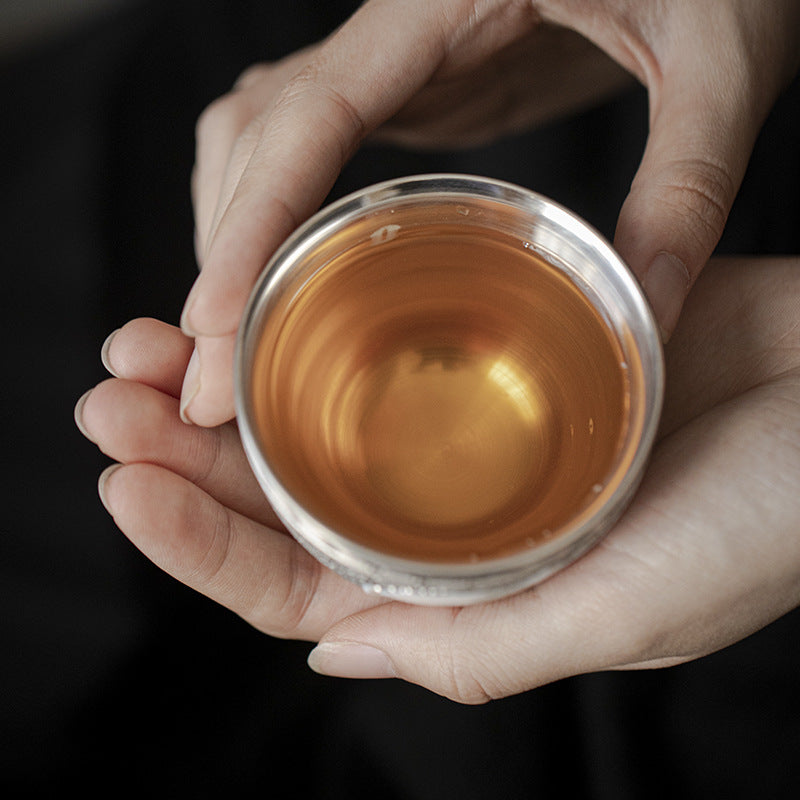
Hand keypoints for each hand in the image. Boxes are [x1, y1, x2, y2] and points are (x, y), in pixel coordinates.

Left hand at [77, 256, 799, 702]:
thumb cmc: (768, 518)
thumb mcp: (629, 608)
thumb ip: (482, 644)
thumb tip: (334, 653)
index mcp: (470, 592)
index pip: (298, 585)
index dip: (198, 546)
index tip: (122, 482)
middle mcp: (456, 517)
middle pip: (288, 495)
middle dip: (186, 453)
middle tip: (107, 392)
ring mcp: (475, 432)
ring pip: (320, 417)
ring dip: (230, 383)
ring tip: (146, 344)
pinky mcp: (503, 358)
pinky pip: (387, 350)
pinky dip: (318, 330)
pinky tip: (259, 303)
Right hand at [180, 0, 799, 425]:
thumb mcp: (719, 58)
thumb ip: (688, 181)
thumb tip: (646, 313)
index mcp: (443, 0)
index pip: (308, 114)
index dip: (249, 221)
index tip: (211, 322)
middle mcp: (395, 29)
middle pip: (257, 136)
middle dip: (223, 256)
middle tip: (213, 377)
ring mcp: (396, 58)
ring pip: (261, 138)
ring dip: (233, 233)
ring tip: (230, 336)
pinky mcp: (413, 86)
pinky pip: (307, 147)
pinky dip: (274, 216)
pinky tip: (281, 275)